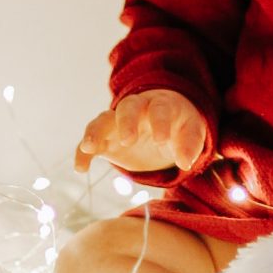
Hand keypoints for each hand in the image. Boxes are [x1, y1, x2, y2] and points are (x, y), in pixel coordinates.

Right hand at [73, 89, 210, 175]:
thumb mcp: (192, 131)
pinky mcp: (106, 139)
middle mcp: (136, 110)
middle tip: (128, 140)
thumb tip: (185, 162)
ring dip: (95, 132)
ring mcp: (117, 123)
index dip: (160, 122)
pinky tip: (80, 168)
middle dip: (126, 122)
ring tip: (89, 148)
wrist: (163, 123)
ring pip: (102, 120)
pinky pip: (90, 142)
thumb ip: (190, 145)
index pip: (159, 108)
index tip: (162, 140)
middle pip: (127, 108)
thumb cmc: (179, 124)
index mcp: (160, 104)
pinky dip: (82, 153)